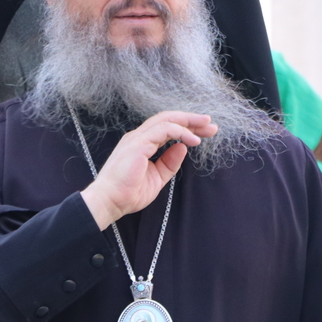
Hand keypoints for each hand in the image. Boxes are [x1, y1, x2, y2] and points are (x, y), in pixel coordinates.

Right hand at [81, 111, 216, 228]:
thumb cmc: (128, 193)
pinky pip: (164, 130)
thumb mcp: (157, 177)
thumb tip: (183, 148)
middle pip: (168, 119)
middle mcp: (139, 137)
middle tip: (210, 123)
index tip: (205, 132)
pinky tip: (193, 140)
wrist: (110, 202)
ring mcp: (138, 138)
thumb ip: (169, 163)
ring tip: (207, 128)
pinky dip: (181, 132)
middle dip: (191, 120)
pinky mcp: (138, 143)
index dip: (187, 127)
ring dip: (189, 122)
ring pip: (167, 120)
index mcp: (142, 143)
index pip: (167, 128)